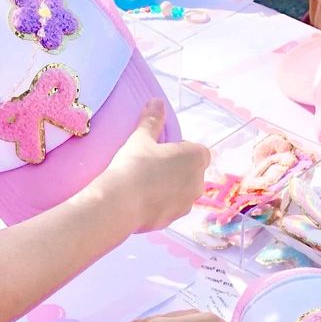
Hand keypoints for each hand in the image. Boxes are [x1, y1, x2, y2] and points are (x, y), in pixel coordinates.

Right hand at [103, 100, 209, 232]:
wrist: (121, 203)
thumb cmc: (135, 165)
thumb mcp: (141, 138)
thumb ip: (152, 120)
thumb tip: (156, 101)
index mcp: (196, 158)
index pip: (198, 151)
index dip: (181, 150)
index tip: (162, 151)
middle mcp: (198, 182)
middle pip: (192, 172)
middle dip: (177, 169)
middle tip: (152, 167)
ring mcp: (187, 204)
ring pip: (182, 191)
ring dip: (171, 187)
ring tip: (145, 184)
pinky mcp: (174, 220)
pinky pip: (170, 207)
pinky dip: (161, 203)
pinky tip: (142, 200)